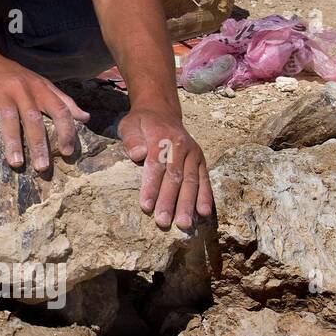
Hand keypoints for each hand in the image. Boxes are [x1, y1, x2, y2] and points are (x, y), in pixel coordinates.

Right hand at [0, 54, 90, 171]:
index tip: (68, 152)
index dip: (66, 131)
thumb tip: (86, 118)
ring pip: (9, 119)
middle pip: (33, 119)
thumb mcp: (40, 83)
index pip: (59, 109)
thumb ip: (62, 100)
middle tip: (43, 168)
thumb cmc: (14, 76)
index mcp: (40, 88)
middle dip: (39, 144)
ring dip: (12, 143)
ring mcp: (0, 95)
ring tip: (16, 164)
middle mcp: (22, 90)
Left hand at [118, 106, 212, 229]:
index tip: (146, 207)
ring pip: (192, 181)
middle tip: (163, 222)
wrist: (162, 111)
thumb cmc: (142, 123)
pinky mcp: (201, 160)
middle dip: (169, 201)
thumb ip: (132, 139)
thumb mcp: (130, 124)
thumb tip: (138, 154)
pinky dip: (205, 196)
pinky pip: (204, 179)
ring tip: (184, 224)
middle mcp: (181, 146)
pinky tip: (204, 213)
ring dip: (188, 204)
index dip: (151, 187)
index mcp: (161, 137)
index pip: (156, 165)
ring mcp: (193, 154)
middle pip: (175, 177)